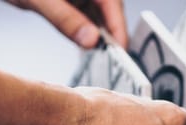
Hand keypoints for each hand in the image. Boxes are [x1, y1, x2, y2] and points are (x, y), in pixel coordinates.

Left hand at [6, 0, 127, 48]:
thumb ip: (65, 19)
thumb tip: (90, 41)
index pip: (113, 3)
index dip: (118, 28)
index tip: (119, 51)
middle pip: (108, 8)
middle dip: (108, 31)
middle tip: (108, 57)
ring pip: (96, 11)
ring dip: (95, 30)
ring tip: (94, 51)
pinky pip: (83, 11)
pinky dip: (83, 25)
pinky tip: (81, 38)